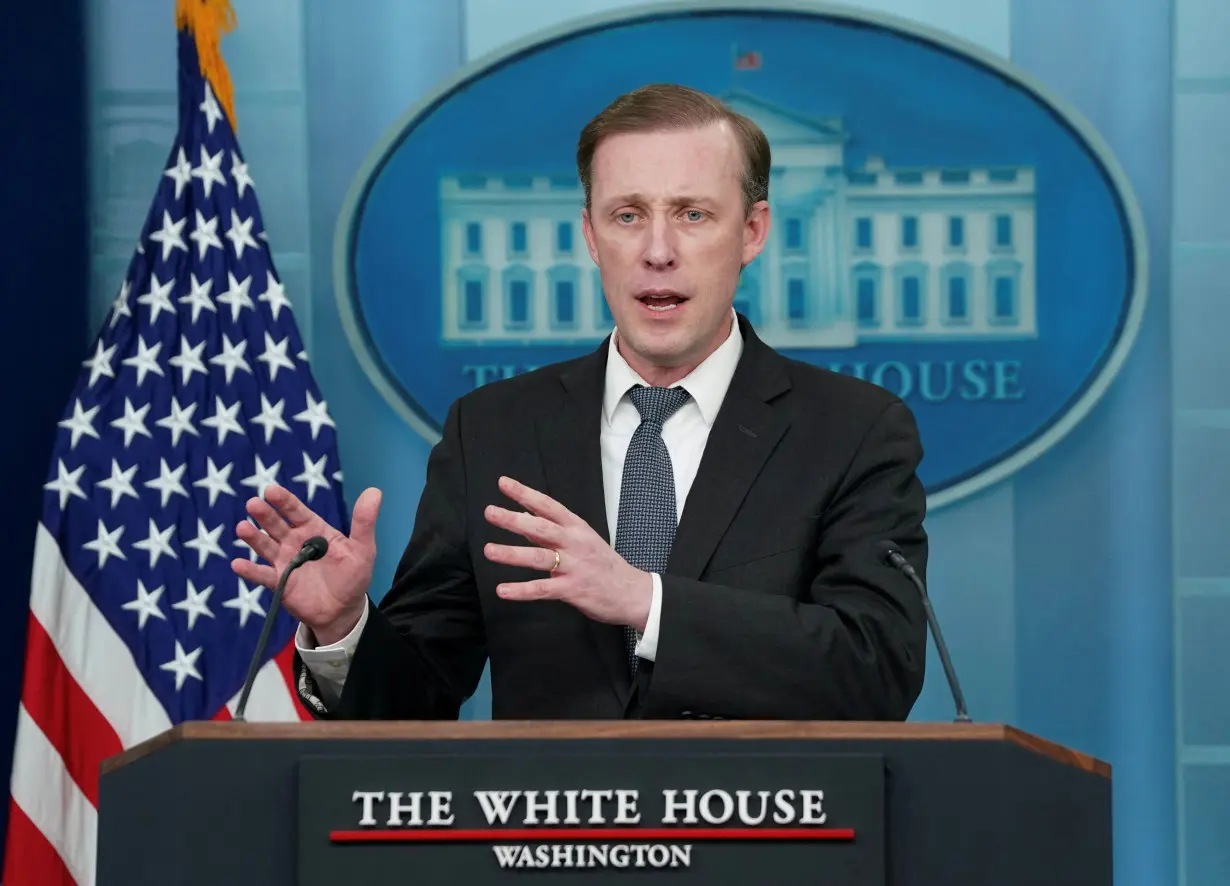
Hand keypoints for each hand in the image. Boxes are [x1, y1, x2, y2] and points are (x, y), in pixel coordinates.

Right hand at [230, 484, 382, 645]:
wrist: (344, 609)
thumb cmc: (353, 575)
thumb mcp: (363, 548)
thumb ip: (364, 522)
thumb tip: (375, 491)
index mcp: (314, 529)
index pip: (296, 511)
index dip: (284, 501)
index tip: (271, 490)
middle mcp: (295, 542)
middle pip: (276, 525)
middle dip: (265, 515)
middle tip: (253, 504)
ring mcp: (284, 561)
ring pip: (265, 546)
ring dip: (253, 537)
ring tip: (242, 528)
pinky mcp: (279, 583)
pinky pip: (262, 576)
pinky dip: (250, 571)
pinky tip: (238, 564)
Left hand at [483, 476, 651, 629]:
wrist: (633, 592)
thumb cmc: (604, 565)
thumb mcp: (583, 540)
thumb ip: (553, 530)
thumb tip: (523, 516)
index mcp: (577, 528)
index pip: (548, 506)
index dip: (525, 494)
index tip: (503, 483)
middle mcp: (574, 543)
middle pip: (540, 528)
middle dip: (513, 520)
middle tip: (490, 512)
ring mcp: (574, 566)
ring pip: (539, 557)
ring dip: (512, 553)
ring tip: (489, 550)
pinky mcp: (573, 589)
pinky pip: (543, 589)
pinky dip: (521, 590)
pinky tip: (502, 590)